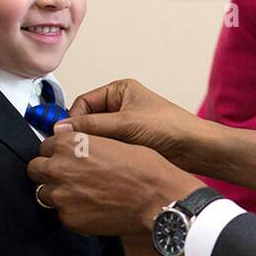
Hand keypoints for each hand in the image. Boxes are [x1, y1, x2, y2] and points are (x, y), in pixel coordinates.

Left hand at [27, 131, 202, 235]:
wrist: (158, 198)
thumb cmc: (144, 168)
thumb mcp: (112, 142)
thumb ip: (84, 145)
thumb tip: (71, 150)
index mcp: (69, 144)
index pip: (45, 146)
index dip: (57, 153)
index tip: (66, 159)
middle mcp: (59, 168)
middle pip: (36, 169)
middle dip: (49, 172)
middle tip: (69, 178)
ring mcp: (61, 196)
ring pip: (43, 193)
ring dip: (57, 193)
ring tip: (81, 195)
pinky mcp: (69, 219)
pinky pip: (61, 214)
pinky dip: (72, 212)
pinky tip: (92, 209)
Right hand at [56, 79, 200, 163]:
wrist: (195, 148)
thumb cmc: (169, 127)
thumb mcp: (125, 123)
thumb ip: (91, 126)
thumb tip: (61, 129)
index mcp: (119, 91)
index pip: (83, 102)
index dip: (73, 119)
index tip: (66, 137)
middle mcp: (120, 106)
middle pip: (88, 120)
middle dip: (84, 134)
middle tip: (75, 149)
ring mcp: (125, 125)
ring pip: (97, 137)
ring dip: (95, 146)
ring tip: (93, 157)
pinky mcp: (130, 143)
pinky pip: (108, 148)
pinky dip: (104, 155)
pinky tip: (103, 164)